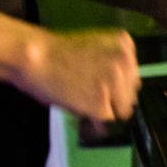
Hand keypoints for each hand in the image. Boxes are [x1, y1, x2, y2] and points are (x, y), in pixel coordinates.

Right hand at [14, 27, 139, 120]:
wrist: (35, 58)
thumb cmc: (56, 52)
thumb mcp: (95, 47)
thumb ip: (111, 64)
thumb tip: (118, 90)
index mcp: (125, 45)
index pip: (132, 75)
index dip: (116, 85)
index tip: (101, 88)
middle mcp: (126, 63)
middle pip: (131, 92)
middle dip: (113, 98)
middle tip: (91, 98)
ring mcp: (116, 84)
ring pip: (121, 109)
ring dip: (105, 111)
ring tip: (84, 105)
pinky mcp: (101, 105)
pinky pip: (106, 121)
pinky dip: (95, 122)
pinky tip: (82, 114)